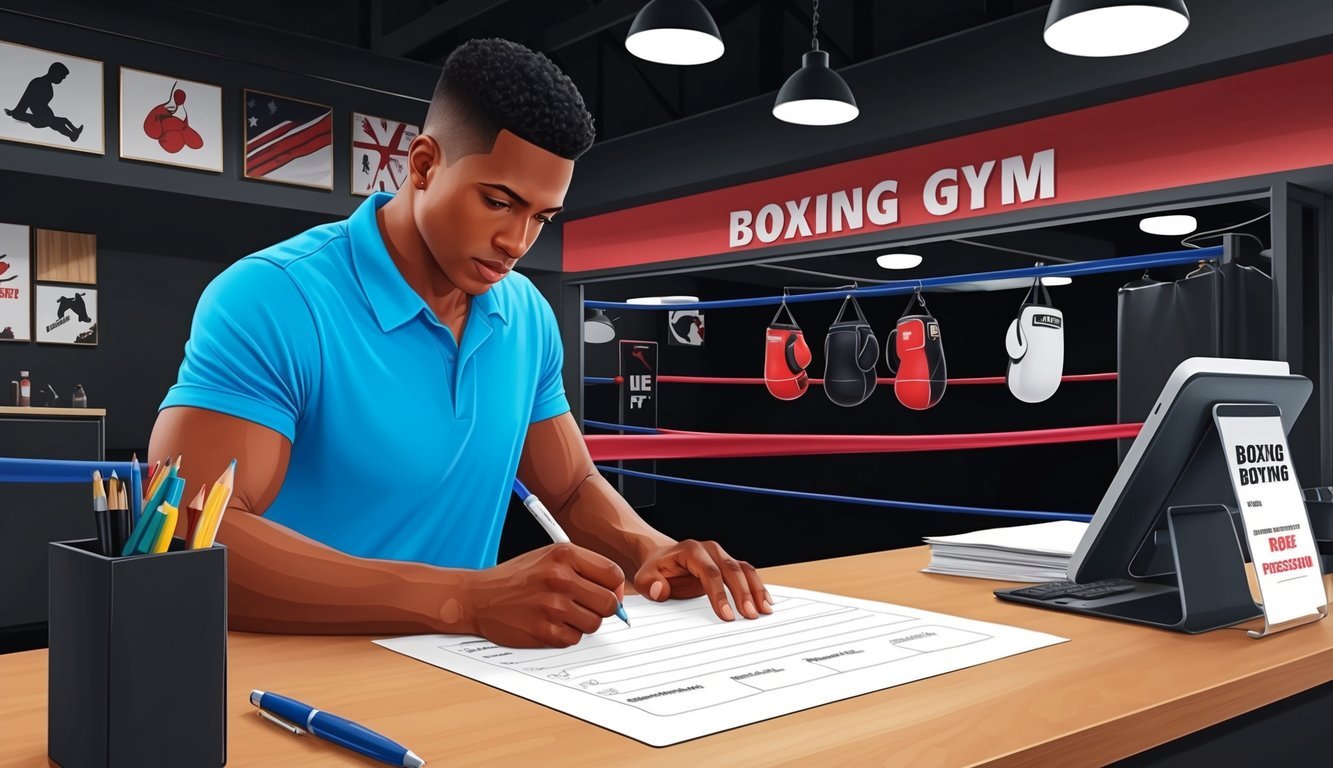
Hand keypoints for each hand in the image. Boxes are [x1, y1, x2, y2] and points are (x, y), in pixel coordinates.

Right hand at [460, 543, 624, 647]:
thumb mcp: (549, 557)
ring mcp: (551, 606)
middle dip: (601, 608)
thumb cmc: (516, 577)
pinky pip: (574, 639)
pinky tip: (549, 623)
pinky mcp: (543, 630)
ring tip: (563, 614)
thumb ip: (584, 567)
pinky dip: (565, 635)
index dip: (615, 587)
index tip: (608, 593)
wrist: (478, 596)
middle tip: (585, 607)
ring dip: (583, 623)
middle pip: (609, 603)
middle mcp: (560, 578)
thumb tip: (617, 591)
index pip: (613, 574)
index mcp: (564, 555)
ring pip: (594, 624)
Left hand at [634, 539, 772, 621]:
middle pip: (732, 570)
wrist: (662, 558)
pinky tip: (765, 602)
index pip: (710, 572)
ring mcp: (722, 556)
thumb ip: (651, 585)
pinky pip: (747, 573)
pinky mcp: (728, 565)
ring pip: (744, 569)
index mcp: (691, 551)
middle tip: (751, 615)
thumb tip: (662, 590)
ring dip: (756, 590)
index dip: (719, 594)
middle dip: (743, 594)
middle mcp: (710, 550)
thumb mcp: (645, 577)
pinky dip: (757, 587)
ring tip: (764, 610)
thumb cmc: (656, 570)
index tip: (726, 616)